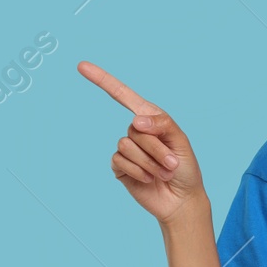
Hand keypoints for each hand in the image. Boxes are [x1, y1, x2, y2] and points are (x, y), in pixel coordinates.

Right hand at [78, 61, 202, 224]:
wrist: (181, 200)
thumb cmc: (185, 168)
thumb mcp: (181, 142)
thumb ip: (162, 125)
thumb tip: (135, 120)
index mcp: (150, 118)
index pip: (122, 95)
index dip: (102, 80)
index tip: (81, 66)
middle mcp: (136, 131)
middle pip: (135, 129)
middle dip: (157, 149)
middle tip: (172, 163)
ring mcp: (126, 150)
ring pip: (127, 146)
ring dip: (150, 162)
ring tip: (163, 172)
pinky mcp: (120, 168)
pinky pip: (120, 162)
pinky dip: (139, 172)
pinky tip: (149, 179)